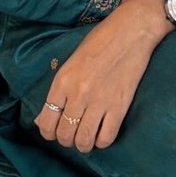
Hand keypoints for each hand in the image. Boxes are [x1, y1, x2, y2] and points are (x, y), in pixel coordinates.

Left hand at [33, 0, 165, 153]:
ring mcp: (99, 102)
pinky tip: (102, 134)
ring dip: (82, 145)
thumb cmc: (100, 41)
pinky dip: (102, 142)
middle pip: (64, 134)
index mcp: (62, 81)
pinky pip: (106, 138)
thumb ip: (58, 90)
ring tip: (86, 139)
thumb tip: (43, 118)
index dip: (48, 132)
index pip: (46, 121)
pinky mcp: (119, 106)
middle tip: (72, 135)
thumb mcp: (72, 61)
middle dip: (66, 140)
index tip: (55, 131)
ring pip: (83, 141)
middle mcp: (77, 95)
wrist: (131, 31)